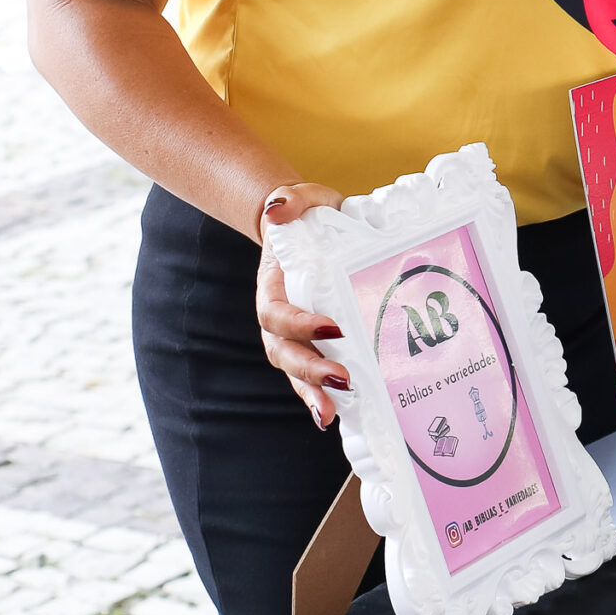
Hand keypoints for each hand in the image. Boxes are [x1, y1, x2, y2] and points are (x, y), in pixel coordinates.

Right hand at [255, 181, 348, 427]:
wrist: (306, 228)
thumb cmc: (306, 216)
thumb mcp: (302, 199)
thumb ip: (291, 200)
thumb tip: (277, 208)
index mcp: (273, 288)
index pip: (277, 314)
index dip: (299, 325)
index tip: (332, 328)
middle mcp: (277, 318)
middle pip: (284, 353)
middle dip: (309, 371)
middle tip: (343, 380)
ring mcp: (292, 336)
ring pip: (294, 372)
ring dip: (312, 394)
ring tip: (332, 413)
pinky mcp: (311, 345)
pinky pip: (309, 376)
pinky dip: (320, 396)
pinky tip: (338, 414)